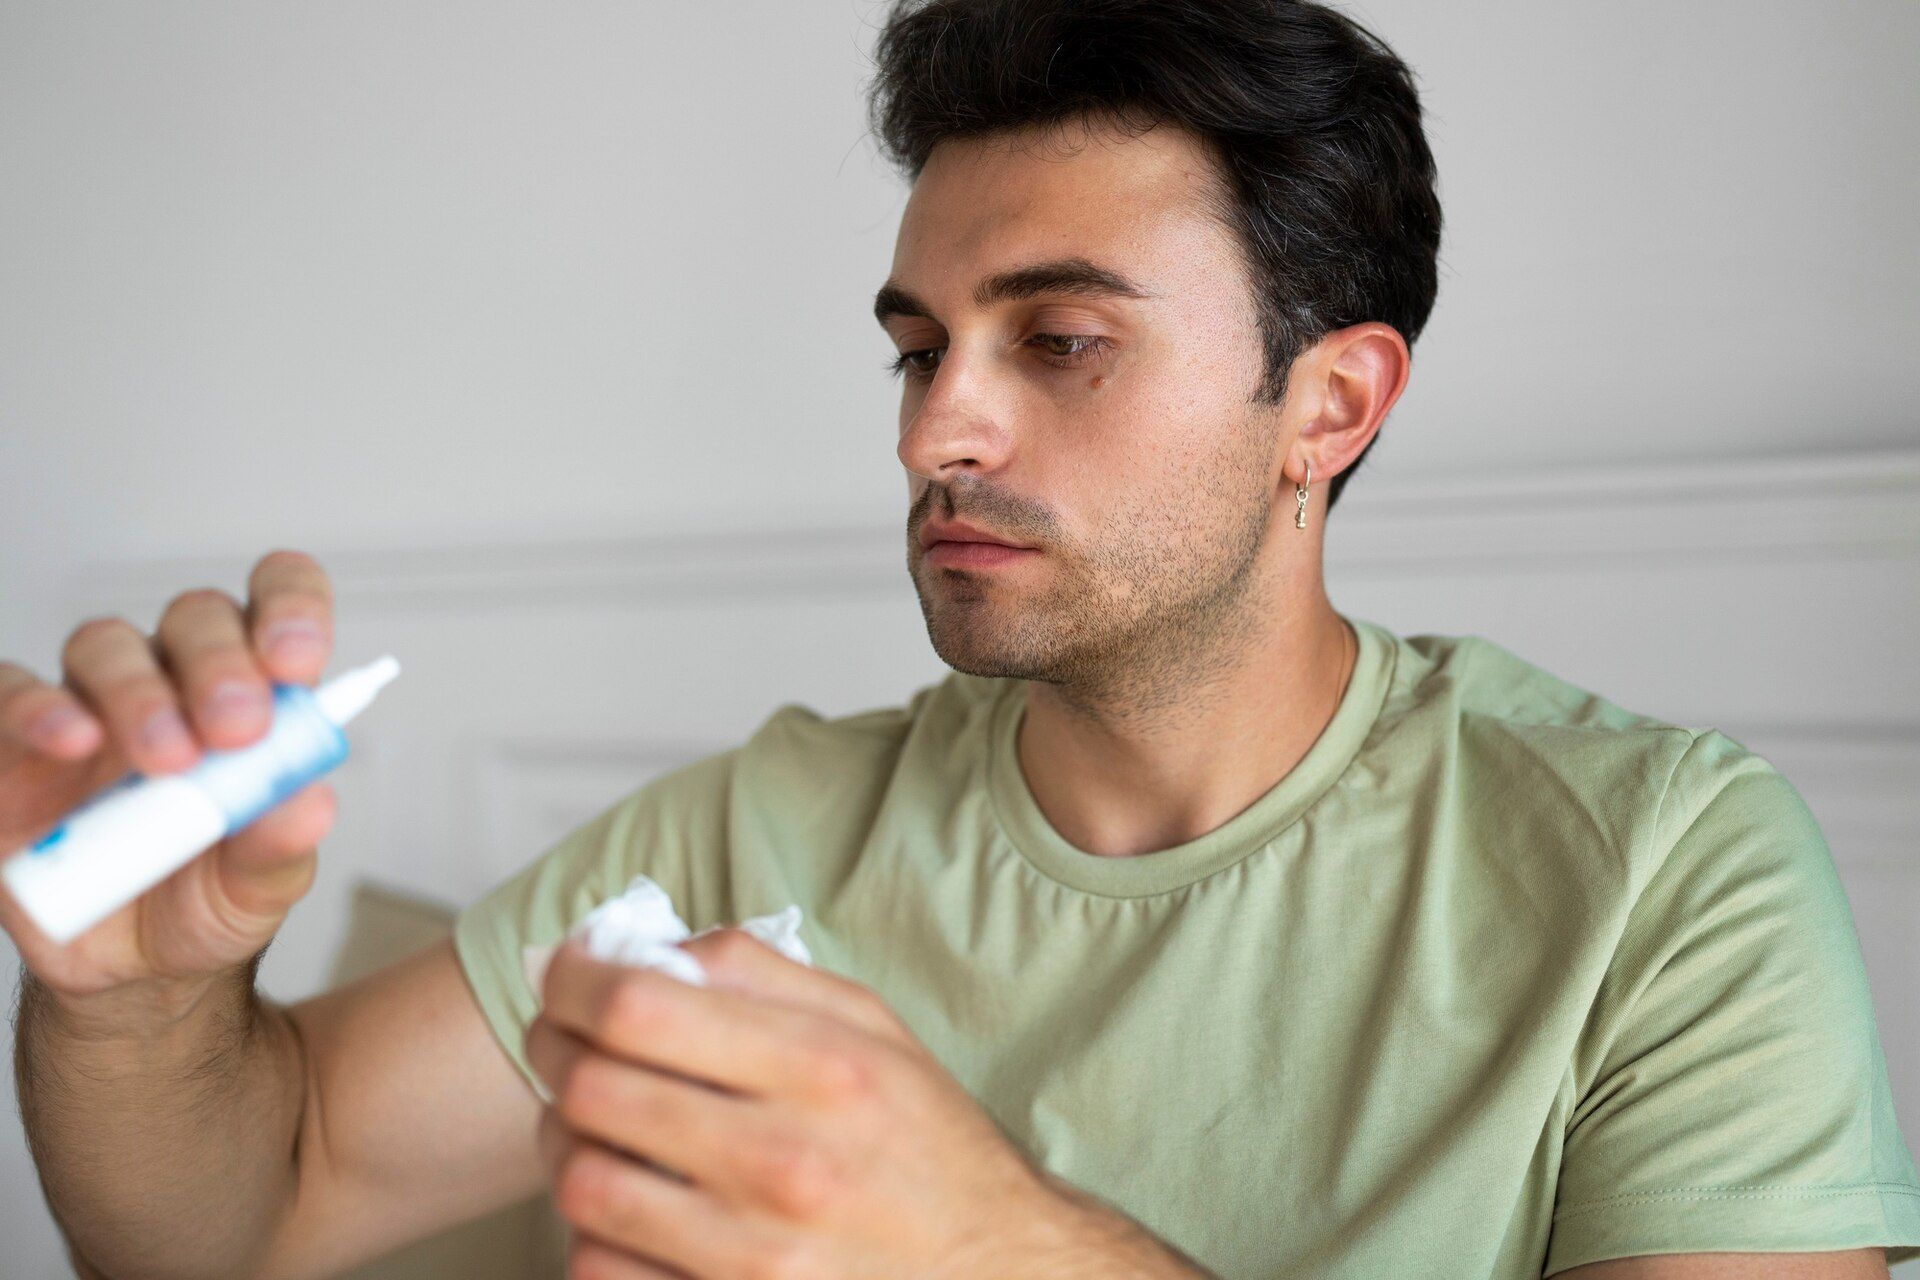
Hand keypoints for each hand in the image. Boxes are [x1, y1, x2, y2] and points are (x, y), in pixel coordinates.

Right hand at [0, 549, 338, 1002]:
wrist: (130, 970)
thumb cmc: (208, 899)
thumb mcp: (261, 886)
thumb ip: (282, 842)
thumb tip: (308, 803)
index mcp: (254, 693)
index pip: (277, 602)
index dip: (291, 608)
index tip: (297, 660)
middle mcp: (173, 680)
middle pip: (195, 618)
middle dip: (221, 663)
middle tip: (238, 729)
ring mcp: (92, 706)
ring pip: (106, 644)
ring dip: (140, 691)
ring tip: (167, 759)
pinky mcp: (15, 744)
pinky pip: (13, 694)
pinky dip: (40, 709)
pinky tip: (73, 740)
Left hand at [527, 927, 1205, 1278]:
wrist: (996, 1271)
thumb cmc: (923, 1143)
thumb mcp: (871, 1027)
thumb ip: (759, 972)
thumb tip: (639, 944)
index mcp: (822, 1068)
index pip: (638, 1004)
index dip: (573, 978)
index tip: (565, 975)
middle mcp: (785, 1162)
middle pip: (593, 1085)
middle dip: (554, 1049)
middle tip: (563, 1041)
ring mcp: (751, 1256)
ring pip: (581, 1180)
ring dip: (565, 1139)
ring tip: (590, 1121)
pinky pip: (599, 1266)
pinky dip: (592, 1227)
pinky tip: (627, 1201)